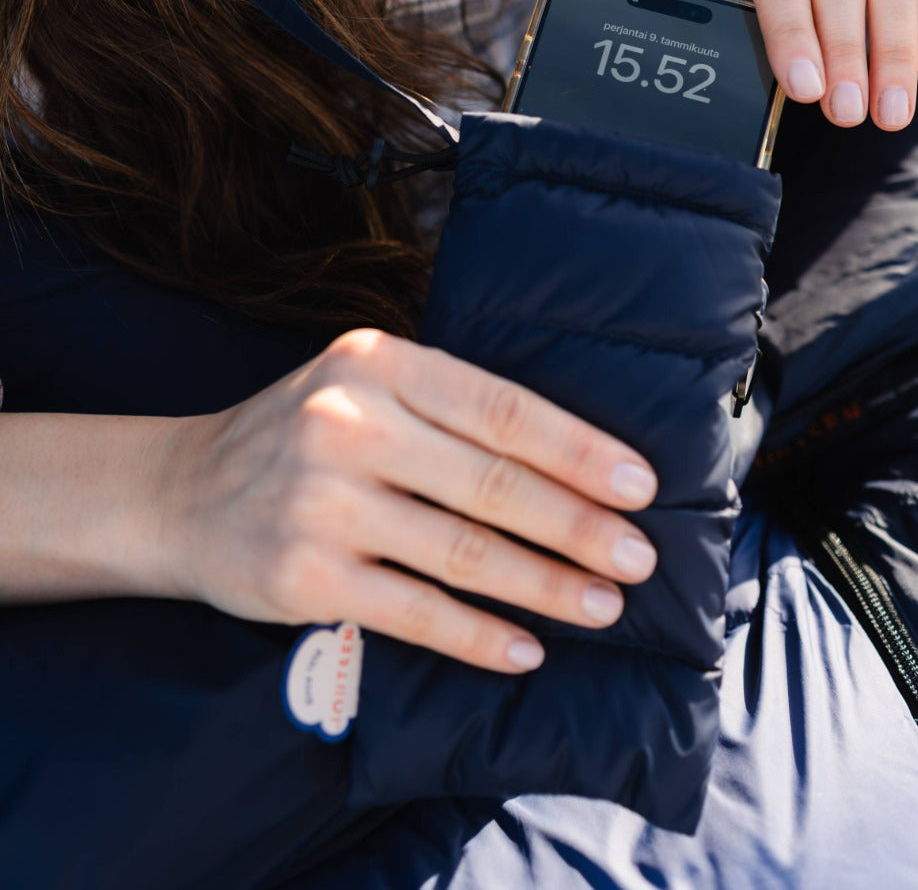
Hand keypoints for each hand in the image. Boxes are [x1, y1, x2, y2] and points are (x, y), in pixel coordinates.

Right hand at [159, 331, 658, 672]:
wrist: (179, 491)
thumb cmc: (301, 434)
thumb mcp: (364, 386)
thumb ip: (449, 407)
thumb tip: (578, 461)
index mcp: (379, 364)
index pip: (502, 409)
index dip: (579, 450)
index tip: (640, 486)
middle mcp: (348, 424)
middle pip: (492, 483)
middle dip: (578, 526)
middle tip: (639, 557)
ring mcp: (322, 503)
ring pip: (464, 553)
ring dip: (545, 586)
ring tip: (603, 606)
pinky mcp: (303, 577)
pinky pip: (416, 613)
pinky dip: (480, 636)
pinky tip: (526, 650)